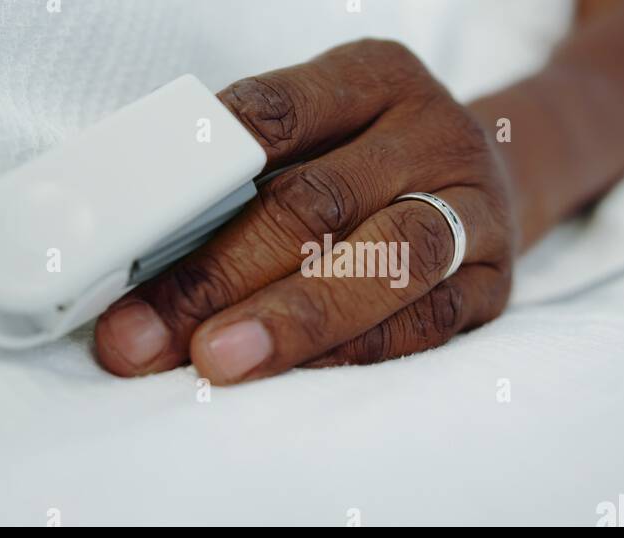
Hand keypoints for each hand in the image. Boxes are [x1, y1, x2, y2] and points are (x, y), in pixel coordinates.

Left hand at [94, 39, 514, 383]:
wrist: (496, 176)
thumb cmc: (377, 157)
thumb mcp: (327, 129)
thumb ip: (249, 171)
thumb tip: (140, 250)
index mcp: (378, 78)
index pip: (278, 114)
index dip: (199, 175)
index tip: (127, 238)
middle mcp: (435, 134)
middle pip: (320, 200)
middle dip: (222, 273)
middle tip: (144, 334)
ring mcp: (475, 209)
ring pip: (385, 259)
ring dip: (293, 317)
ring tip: (217, 360)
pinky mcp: (492, 282)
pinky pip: (426, 321)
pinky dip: (355, 350)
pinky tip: (297, 373)